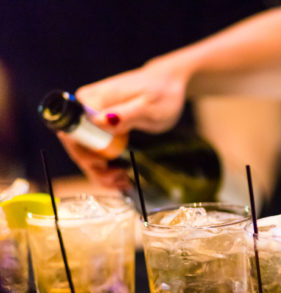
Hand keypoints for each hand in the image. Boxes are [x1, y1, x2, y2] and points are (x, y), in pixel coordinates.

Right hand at [60, 56, 190, 187]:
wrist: (169, 85)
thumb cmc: (162, 92)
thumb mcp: (149, 105)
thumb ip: (125, 113)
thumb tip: (99, 120)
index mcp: (90, 100)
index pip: (73, 134)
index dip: (87, 154)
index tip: (108, 166)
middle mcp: (84, 108)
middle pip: (76, 146)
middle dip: (94, 168)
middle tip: (120, 179)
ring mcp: (90, 118)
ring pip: (84, 152)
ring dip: (100, 172)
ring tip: (123, 181)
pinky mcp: (99, 127)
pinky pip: (95, 150)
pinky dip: (105, 167)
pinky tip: (120, 176)